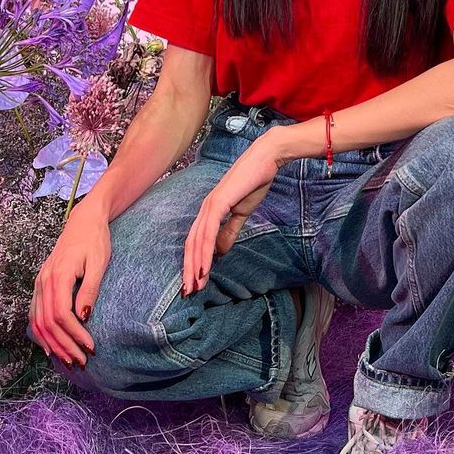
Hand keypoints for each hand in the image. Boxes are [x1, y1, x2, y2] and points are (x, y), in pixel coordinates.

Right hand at [30, 200, 110, 367]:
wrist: (84, 221)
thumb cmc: (95, 240)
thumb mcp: (98, 262)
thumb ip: (90, 289)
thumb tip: (83, 318)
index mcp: (58, 275)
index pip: (62, 314)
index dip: (74, 334)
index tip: (91, 347)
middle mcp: (44, 281)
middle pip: (48, 323)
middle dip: (64, 345)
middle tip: (81, 361)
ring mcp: (39, 283)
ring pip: (38, 322)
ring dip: (52, 344)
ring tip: (69, 360)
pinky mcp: (41, 285)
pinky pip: (35, 314)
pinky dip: (41, 334)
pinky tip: (50, 347)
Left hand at [181, 132, 286, 295]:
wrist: (265, 160)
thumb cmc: (254, 182)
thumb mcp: (242, 213)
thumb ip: (230, 231)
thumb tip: (219, 252)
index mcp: (209, 211)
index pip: (196, 241)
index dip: (193, 262)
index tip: (194, 283)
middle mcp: (205, 209)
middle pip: (191, 244)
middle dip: (189, 270)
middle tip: (188, 293)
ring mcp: (210, 205)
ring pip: (196, 241)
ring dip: (195, 265)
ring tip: (195, 286)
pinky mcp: (218, 203)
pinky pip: (208, 232)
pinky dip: (205, 251)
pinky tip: (205, 267)